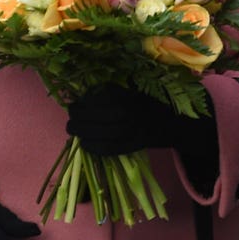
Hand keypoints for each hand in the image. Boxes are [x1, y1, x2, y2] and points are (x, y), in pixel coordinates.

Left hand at [66, 84, 180, 154]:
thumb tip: (83, 97)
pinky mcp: (126, 147)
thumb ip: (106, 91)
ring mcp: (123, 133)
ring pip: (92, 135)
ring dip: (79, 133)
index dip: (78, 105)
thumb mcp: (127, 90)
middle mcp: (121, 115)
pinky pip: (103, 149)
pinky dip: (90, 147)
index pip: (90, 103)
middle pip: (88, 119)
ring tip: (74, 130)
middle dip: (75, 119)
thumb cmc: (145, 103)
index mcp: (120, 98)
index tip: (73, 105)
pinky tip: (84, 143)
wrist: (168, 124)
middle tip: (70, 119)